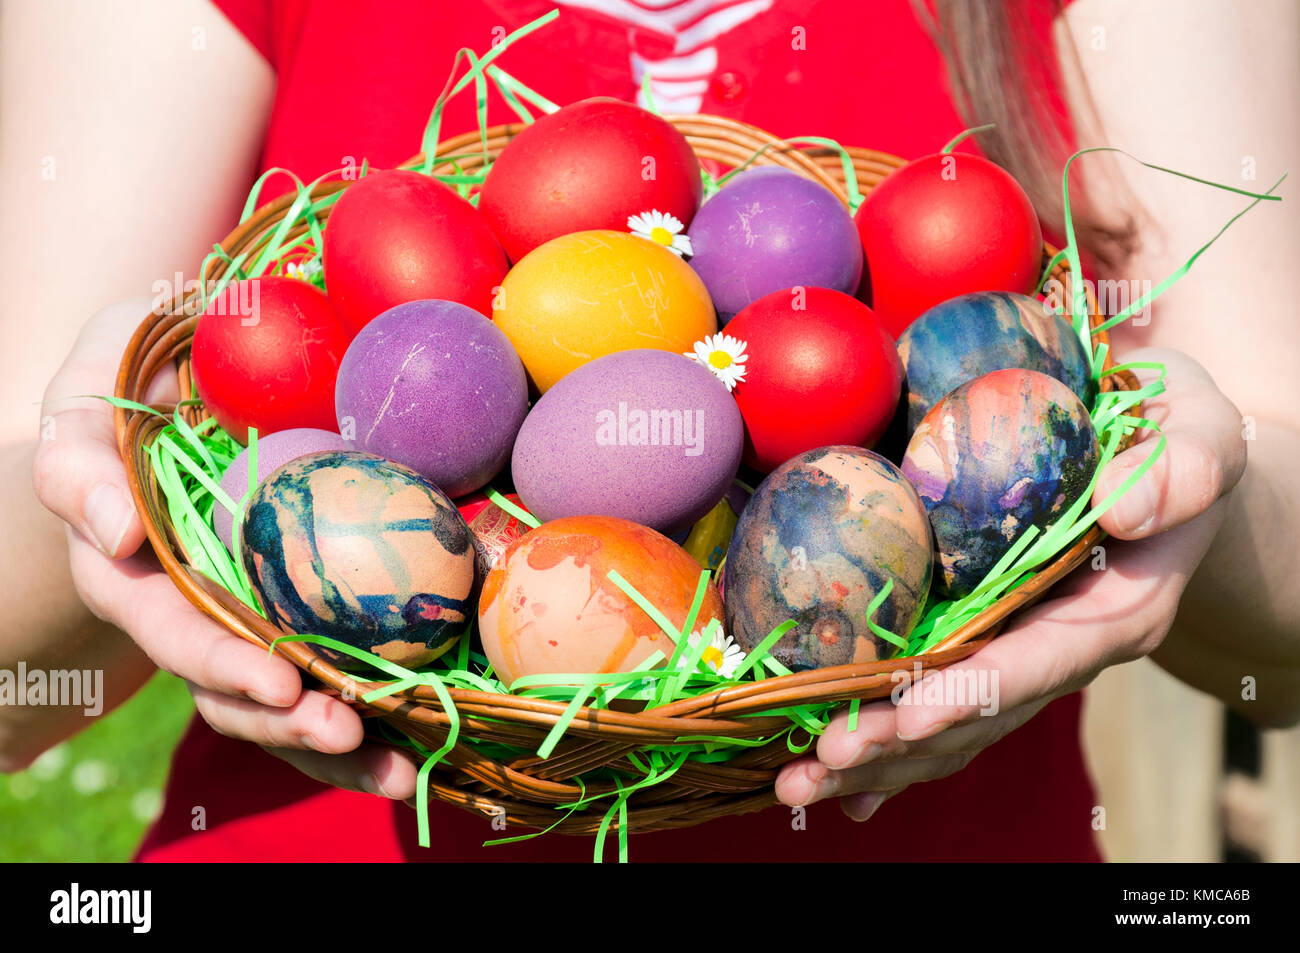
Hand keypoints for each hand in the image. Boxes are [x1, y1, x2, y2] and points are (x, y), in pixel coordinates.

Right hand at [31, 299, 417, 798]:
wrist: (176, 401)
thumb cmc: (121, 401)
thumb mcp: (82, 421)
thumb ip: (80, 470)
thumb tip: (116, 531)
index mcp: (137, 584)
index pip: (177, 635)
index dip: (225, 665)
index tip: (281, 683)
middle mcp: (197, 620)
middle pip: (240, 693)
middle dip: (292, 724)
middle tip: (350, 733)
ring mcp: (254, 625)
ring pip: (293, 704)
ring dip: (343, 747)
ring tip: (403, 770)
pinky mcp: (308, 615)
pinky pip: (344, 665)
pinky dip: (387, 704)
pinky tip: (434, 730)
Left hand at [774, 348, 1246, 819]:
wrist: (1159, 452)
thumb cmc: (1177, 436)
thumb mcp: (1202, 435)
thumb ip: (1183, 471)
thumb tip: (1127, 511)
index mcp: (1116, 611)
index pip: (1041, 661)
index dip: (976, 691)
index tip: (912, 715)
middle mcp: (1061, 650)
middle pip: (978, 712)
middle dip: (901, 739)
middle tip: (826, 754)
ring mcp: (1016, 654)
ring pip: (944, 724)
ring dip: (874, 756)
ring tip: (799, 782)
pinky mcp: (980, 644)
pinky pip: (928, 705)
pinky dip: (880, 745)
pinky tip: (825, 782)